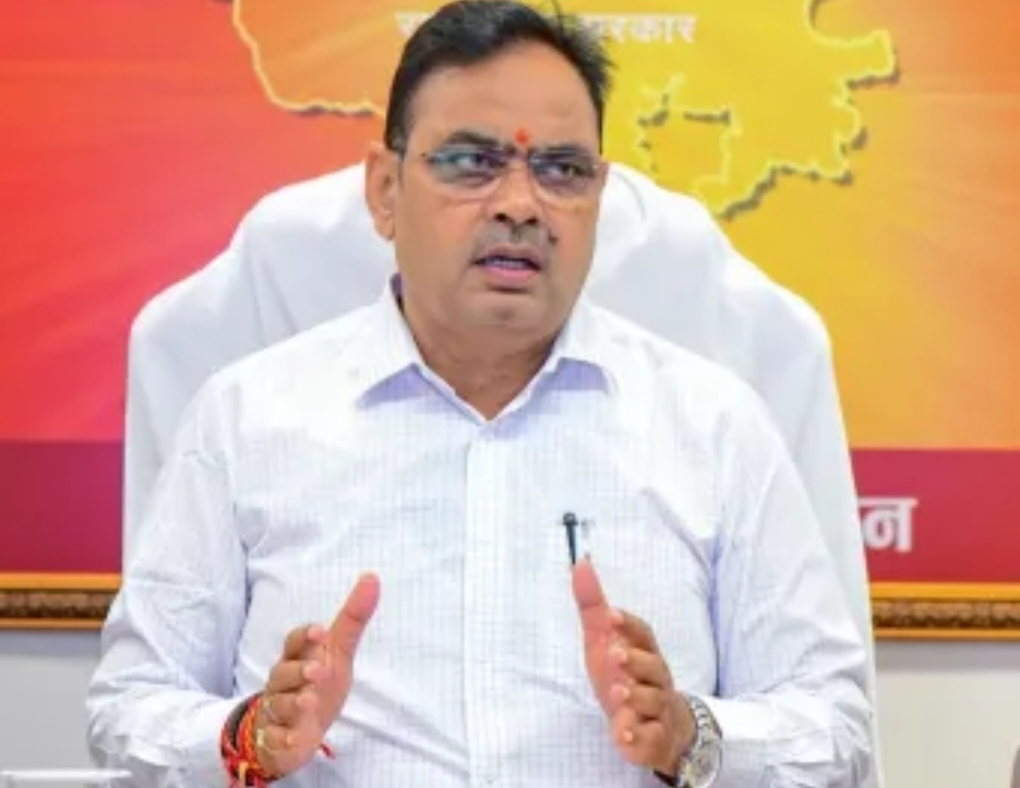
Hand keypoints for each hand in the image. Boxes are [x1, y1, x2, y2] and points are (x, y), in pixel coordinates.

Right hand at [254, 573, 380, 777]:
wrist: (296, 727)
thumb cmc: (317, 682)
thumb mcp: (338, 652)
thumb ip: (353, 619)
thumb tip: (372, 577)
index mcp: (297, 657)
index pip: (294, 642)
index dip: (305, 637)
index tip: (320, 632)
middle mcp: (283, 681)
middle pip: (284, 672)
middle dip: (299, 671)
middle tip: (317, 671)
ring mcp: (277, 710)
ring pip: (279, 704)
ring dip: (292, 703)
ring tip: (308, 702)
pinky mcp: (275, 737)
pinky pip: (274, 738)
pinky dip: (282, 739)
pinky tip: (293, 738)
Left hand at [572, 560, 694, 776]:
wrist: (660, 726)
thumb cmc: (627, 674)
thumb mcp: (604, 641)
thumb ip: (593, 606)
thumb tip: (580, 563)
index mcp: (644, 651)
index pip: (642, 633)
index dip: (627, 624)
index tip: (609, 615)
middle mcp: (656, 678)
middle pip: (654, 666)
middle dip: (635, 660)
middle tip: (614, 655)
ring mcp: (657, 709)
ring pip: (654, 701)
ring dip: (635, 696)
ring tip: (617, 691)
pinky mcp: (653, 739)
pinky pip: (649, 739)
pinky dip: (636, 737)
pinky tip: (622, 733)